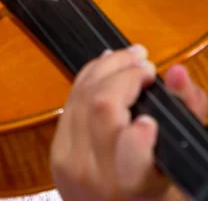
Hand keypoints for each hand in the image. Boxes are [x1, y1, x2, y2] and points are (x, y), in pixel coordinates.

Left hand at [50, 46, 207, 200]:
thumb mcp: (185, 159)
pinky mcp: (56, 151)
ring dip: (106, 67)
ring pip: (82, 96)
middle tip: (146, 62)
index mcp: (135, 186)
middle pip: (101, 104)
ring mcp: (70, 162)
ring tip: (130, 58)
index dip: (140, 129)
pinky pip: (70, 102)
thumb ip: (189, 113)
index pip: (130, 151)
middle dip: (125, 71)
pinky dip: (90, 79)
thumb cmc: (158, 192)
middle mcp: (97, 175)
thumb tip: (177, 73)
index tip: (151, 117)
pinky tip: (107, 69)